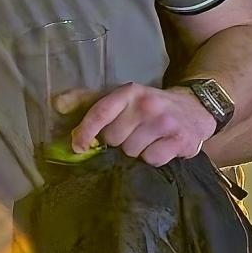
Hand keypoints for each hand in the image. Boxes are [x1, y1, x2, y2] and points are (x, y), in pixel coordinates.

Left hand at [71, 83, 215, 165]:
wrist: (195, 108)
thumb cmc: (149, 106)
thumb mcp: (122, 97)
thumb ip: (89, 100)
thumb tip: (56, 103)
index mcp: (129, 92)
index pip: (100, 112)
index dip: (85, 131)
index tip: (78, 145)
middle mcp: (146, 105)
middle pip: (114, 138)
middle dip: (118, 141)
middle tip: (132, 134)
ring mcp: (164, 122)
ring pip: (131, 151)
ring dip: (136, 151)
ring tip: (147, 140)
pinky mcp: (180, 140)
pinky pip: (151, 160)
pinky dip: (153, 158)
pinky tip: (161, 147)